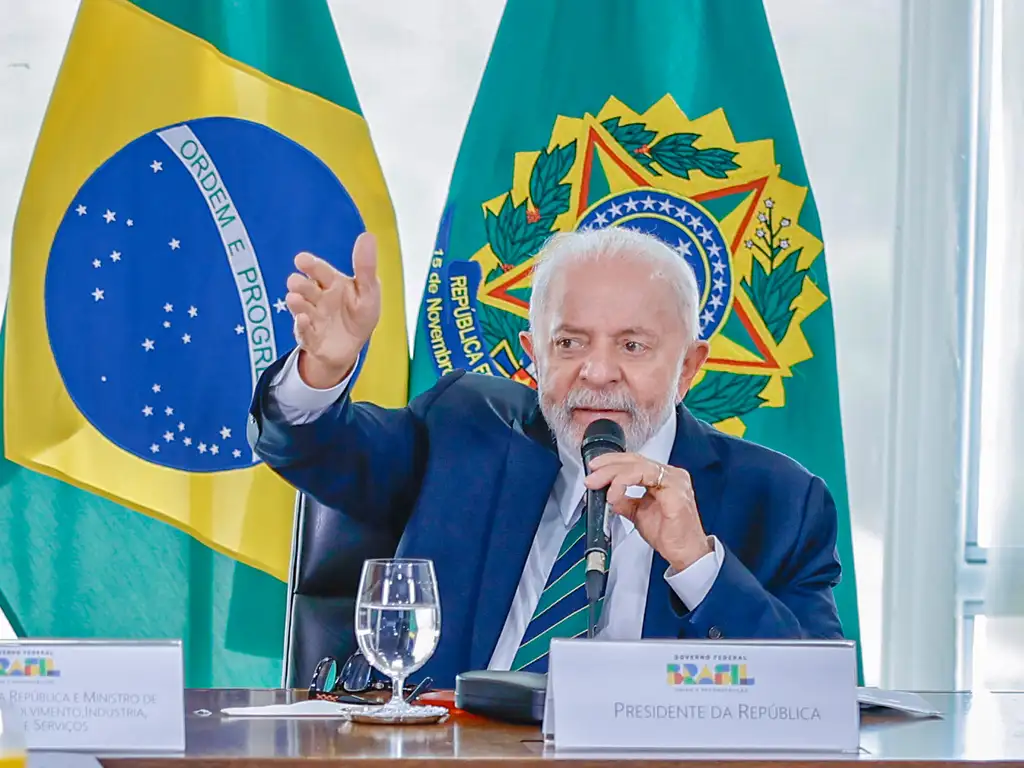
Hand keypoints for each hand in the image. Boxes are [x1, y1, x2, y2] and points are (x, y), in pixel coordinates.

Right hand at [286, 232, 381, 388]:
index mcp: (331, 283)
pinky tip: (303, 320)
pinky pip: (303, 333)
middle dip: (300, 284)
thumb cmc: (359, 314)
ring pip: (300, 308)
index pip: (319, 270)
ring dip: (296, 303)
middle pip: (305, 287)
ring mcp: (312, 317)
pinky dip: (302, 327)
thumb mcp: (368, 291)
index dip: (310, 265)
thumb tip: (368, 235)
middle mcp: (318, 298)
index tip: (301, 260)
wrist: (352, 347)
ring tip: (294, 298)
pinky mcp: (310, 338)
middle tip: (296, 282)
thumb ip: (366, 266)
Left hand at [583, 453, 711, 571]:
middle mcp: (671, 475)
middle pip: (634, 460)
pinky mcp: (675, 491)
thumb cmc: (669, 535)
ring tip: (598, 484)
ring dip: (613, 474)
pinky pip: (645, 477)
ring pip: (637, 466)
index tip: (594, 470)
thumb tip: (607, 494)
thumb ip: (625, 501)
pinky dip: (624, 483)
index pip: (635, 462)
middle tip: (591, 477)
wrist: (685, 553)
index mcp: (664, 478)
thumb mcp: (638, 514)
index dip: (612, 462)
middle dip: (608, 467)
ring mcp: (674, 480)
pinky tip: (614, 494)